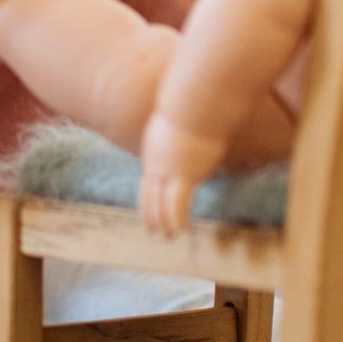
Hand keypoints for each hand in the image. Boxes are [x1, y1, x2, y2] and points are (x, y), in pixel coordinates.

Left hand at [138, 111, 227, 235]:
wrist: (194, 105)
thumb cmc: (193, 105)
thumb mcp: (183, 120)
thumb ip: (185, 131)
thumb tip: (194, 128)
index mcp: (154, 149)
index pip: (149, 177)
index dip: (148, 193)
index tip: (148, 204)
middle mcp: (155, 162)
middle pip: (148, 193)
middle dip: (149, 213)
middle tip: (150, 228)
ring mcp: (167, 170)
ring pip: (159, 203)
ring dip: (163, 222)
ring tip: (166, 236)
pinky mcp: (183, 176)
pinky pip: (176, 204)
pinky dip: (176, 220)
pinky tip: (179, 231)